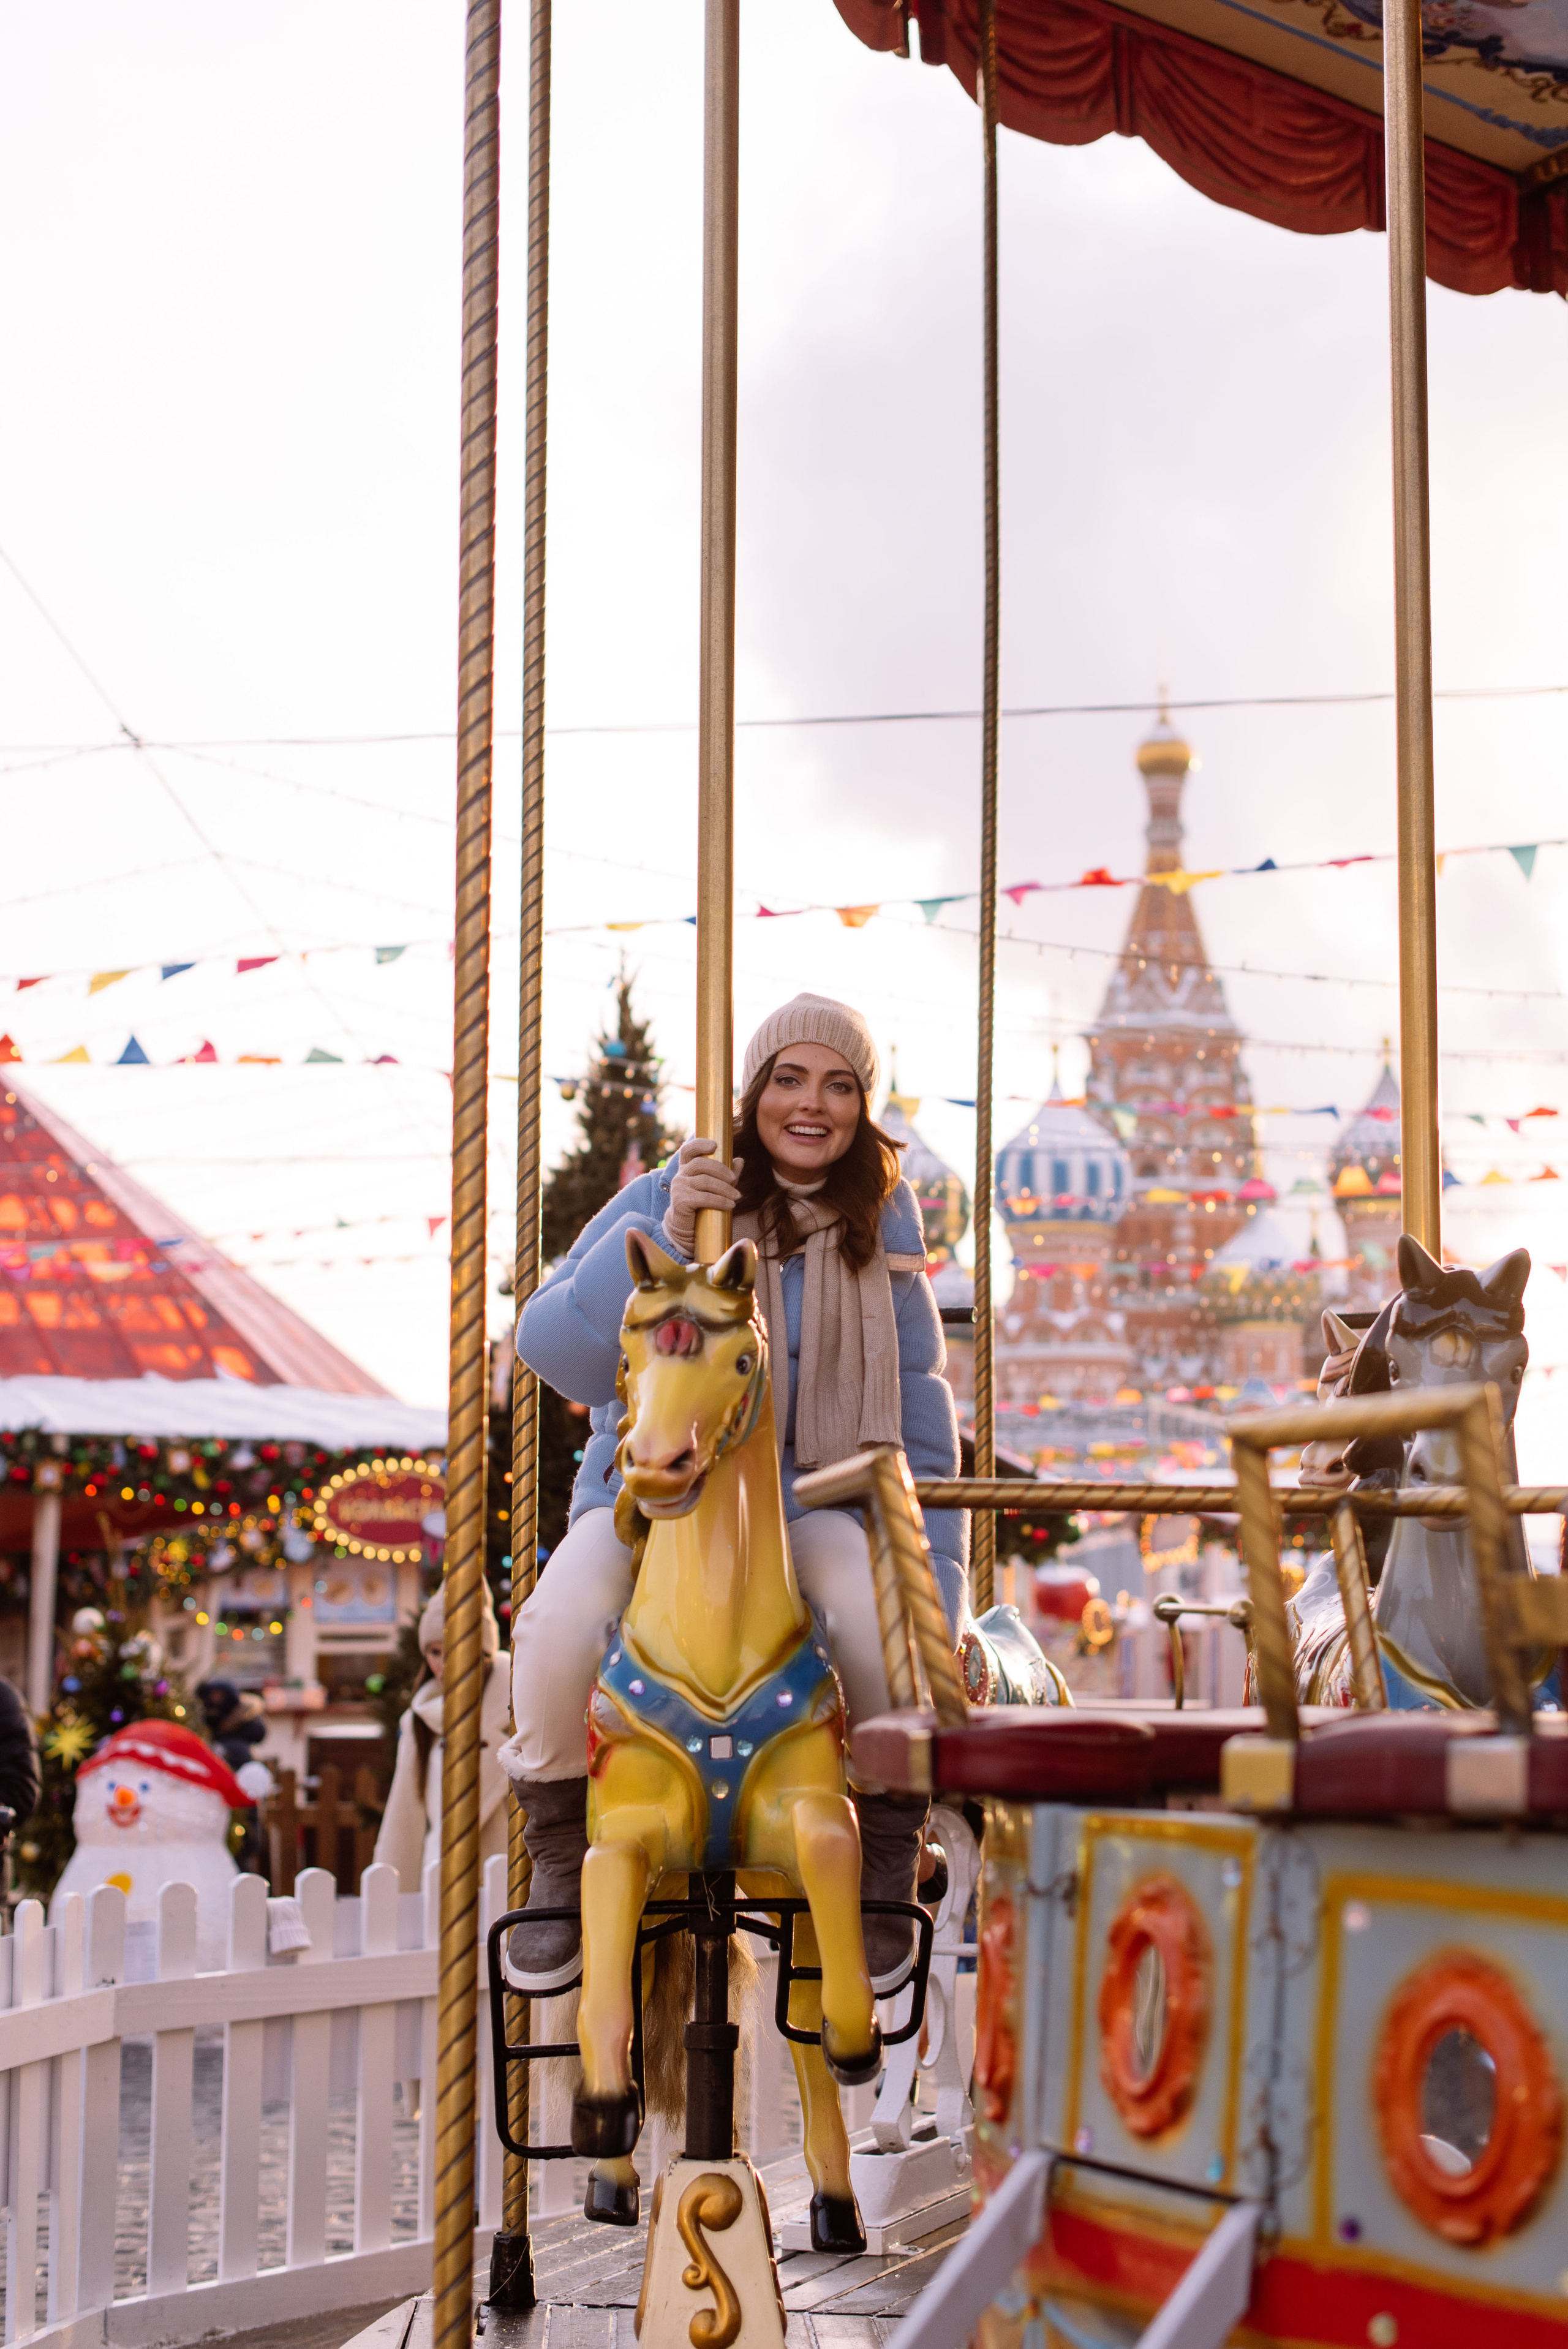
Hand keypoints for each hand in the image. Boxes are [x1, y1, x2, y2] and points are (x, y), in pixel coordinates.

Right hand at [665, 1136, 742, 1255]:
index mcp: (686, 1168)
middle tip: (734, 1179)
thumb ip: (726, 1174)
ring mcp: (679, 1188)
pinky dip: (720, 1201)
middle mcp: (680, 1175)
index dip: (700, 1144)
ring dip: (725, 1188)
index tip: (715, 1145)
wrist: (686, 1227)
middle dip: (721, 1170)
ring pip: (704, 1181)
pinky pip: (704, 1198)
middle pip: (700, 1164)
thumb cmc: (701, 1204)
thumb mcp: (716, 1186)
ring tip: (737, 1196)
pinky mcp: (680, 1201)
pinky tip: (730, 1205)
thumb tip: (739, 1160)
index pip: (688, 1150)